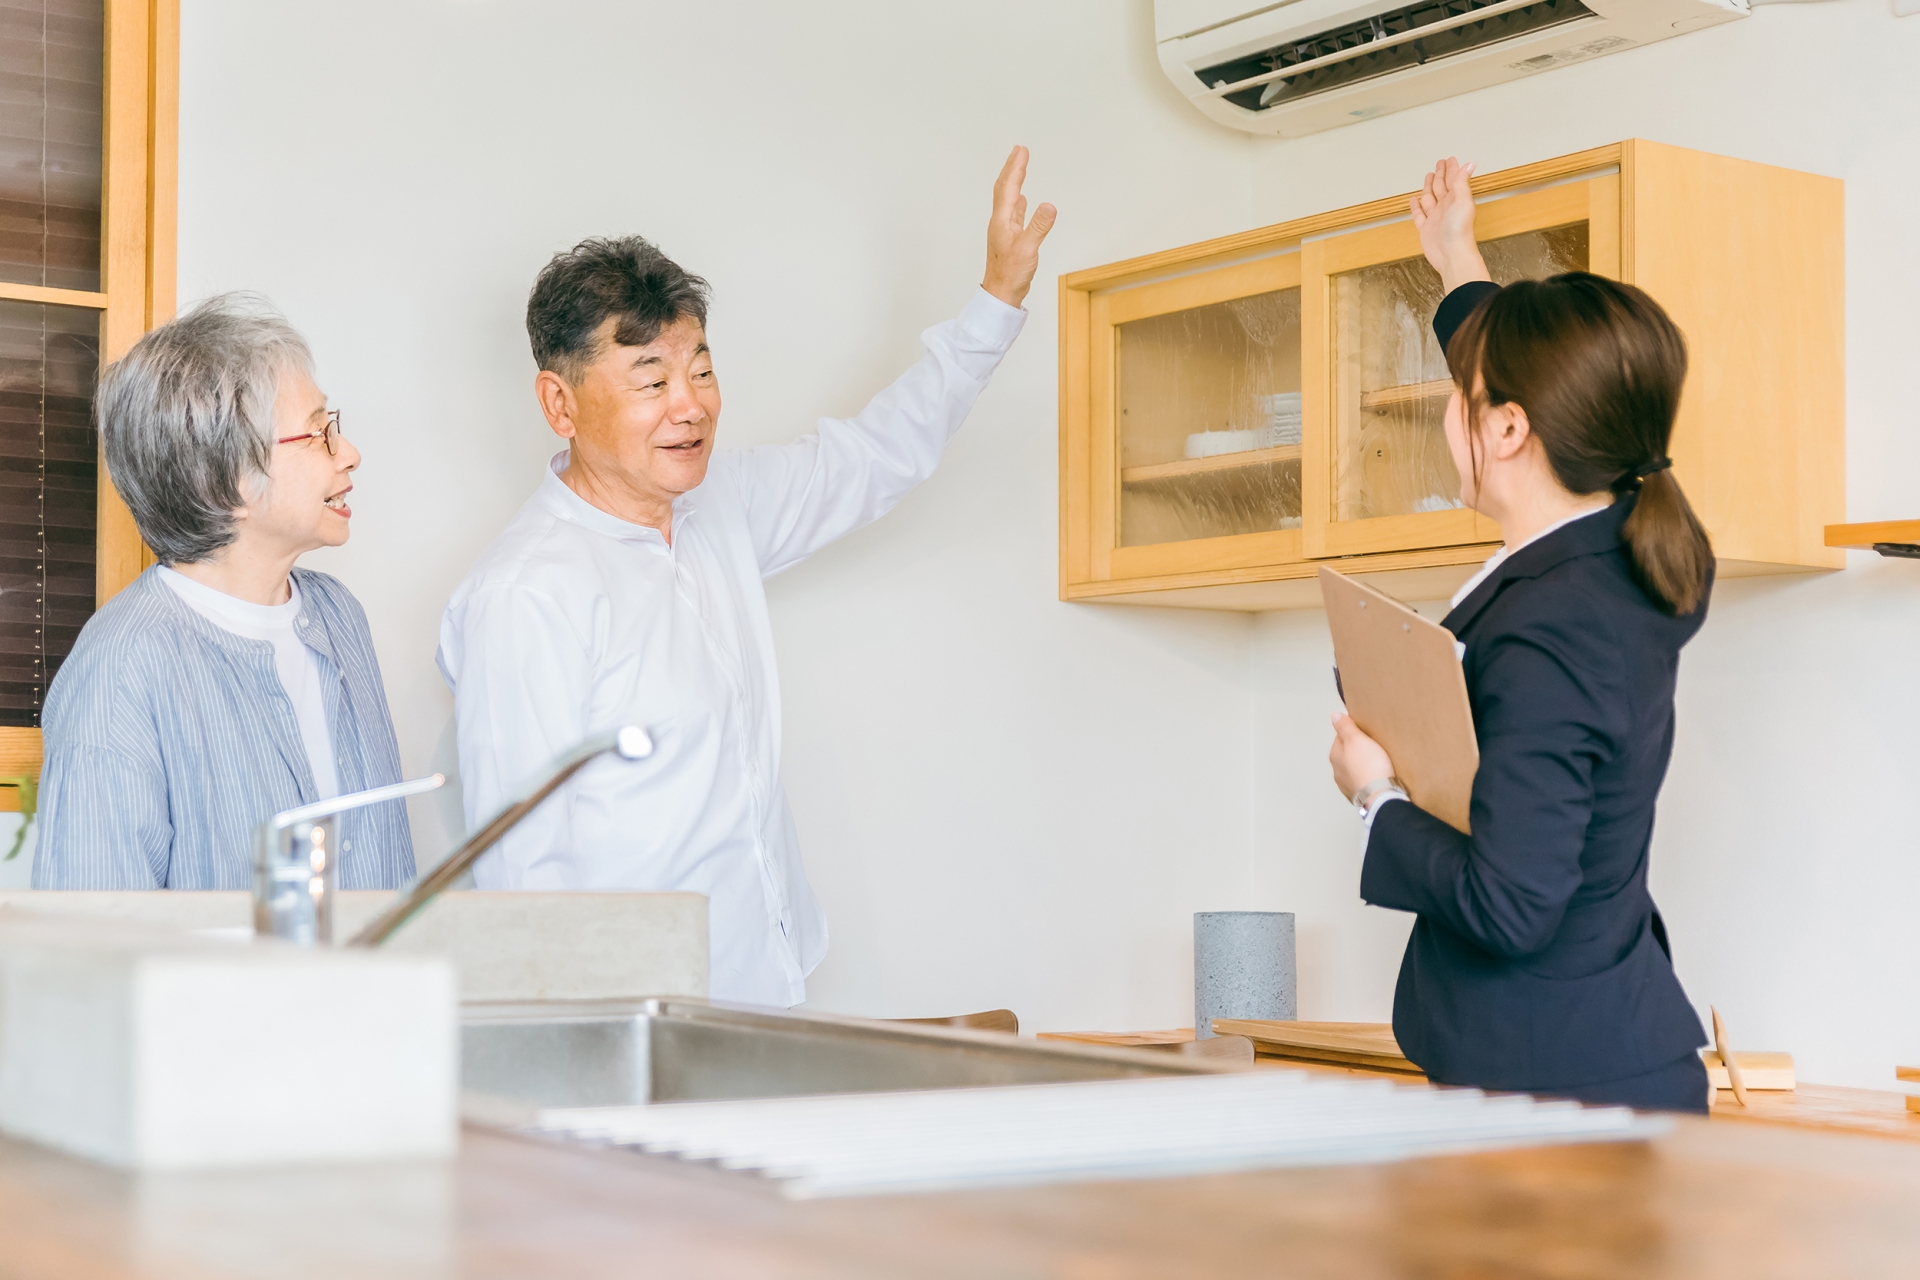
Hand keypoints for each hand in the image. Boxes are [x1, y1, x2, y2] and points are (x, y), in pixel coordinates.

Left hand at [980, 146, 1056, 308]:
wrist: (1000, 294)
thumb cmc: (1011, 274)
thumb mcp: (1028, 248)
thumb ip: (1039, 226)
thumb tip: (1048, 205)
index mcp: (1002, 220)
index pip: (1010, 187)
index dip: (1016, 168)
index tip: (1022, 150)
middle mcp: (1001, 221)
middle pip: (1005, 188)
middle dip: (1012, 168)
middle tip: (1019, 151)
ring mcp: (1004, 230)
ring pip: (1008, 199)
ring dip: (1014, 181)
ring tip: (1018, 168)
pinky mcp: (1010, 238)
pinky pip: (1013, 213)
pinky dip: (1018, 201)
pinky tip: (1022, 200)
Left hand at [1329, 712, 1395, 803]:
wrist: (1380, 795)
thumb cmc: (1369, 765)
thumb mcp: (1357, 739)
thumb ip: (1345, 727)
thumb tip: (1333, 716)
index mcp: (1335, 755)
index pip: (1341, 737)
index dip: (1354, 732)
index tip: (1366, 732)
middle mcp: (1337, 771)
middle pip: (1348, 753)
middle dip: (1359, 749)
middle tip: (1374, 746)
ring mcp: (1347, 785)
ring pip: (1354, 769)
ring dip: (1363, 765)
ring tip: (1378, 761)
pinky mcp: (1359, 795)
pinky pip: (1362, 782)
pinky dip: (1368, 778)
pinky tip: (1377, 776)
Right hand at [1410, 157, 1490, 294]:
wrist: (1451, 254)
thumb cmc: (1460, 231)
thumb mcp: (1463, 201)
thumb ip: (1462, 182)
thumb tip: (1469, 165)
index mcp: (1456, 199)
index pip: (1453, 179)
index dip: (1451, 169)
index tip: (1450, 159)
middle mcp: (1446, 207)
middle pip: (1441, 186)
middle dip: (1440, 174)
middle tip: (1439, 163)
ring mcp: (1435, 218)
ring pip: (1430, 198)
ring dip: (1429, 187)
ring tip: (1428, 177)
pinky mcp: (1425, 229)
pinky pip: (1419, 215)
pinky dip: (1416, 207)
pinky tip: (1414, 200)